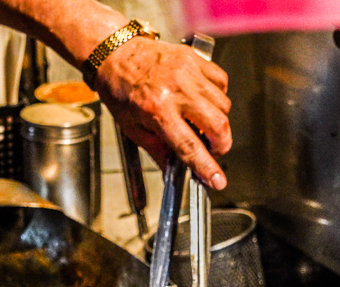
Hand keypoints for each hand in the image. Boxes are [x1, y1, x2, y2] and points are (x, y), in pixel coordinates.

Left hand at [95, 36, 231, 189]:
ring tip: (201, 121)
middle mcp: (176, 90)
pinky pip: (221, 82)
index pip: (190, 147)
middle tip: (211, 149)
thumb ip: (158, 151)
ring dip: (218, 120)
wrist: (115, 53)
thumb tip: (175, 171)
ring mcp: (188, 72)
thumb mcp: (133, 128)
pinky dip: (218, 96)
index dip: (207, 167)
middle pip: (218, 125)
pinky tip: (203, 100)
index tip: (217, 180)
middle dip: (221, 145)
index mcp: (157, 111)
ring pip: (223, 105)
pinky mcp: (195, 59)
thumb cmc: (120, 88)